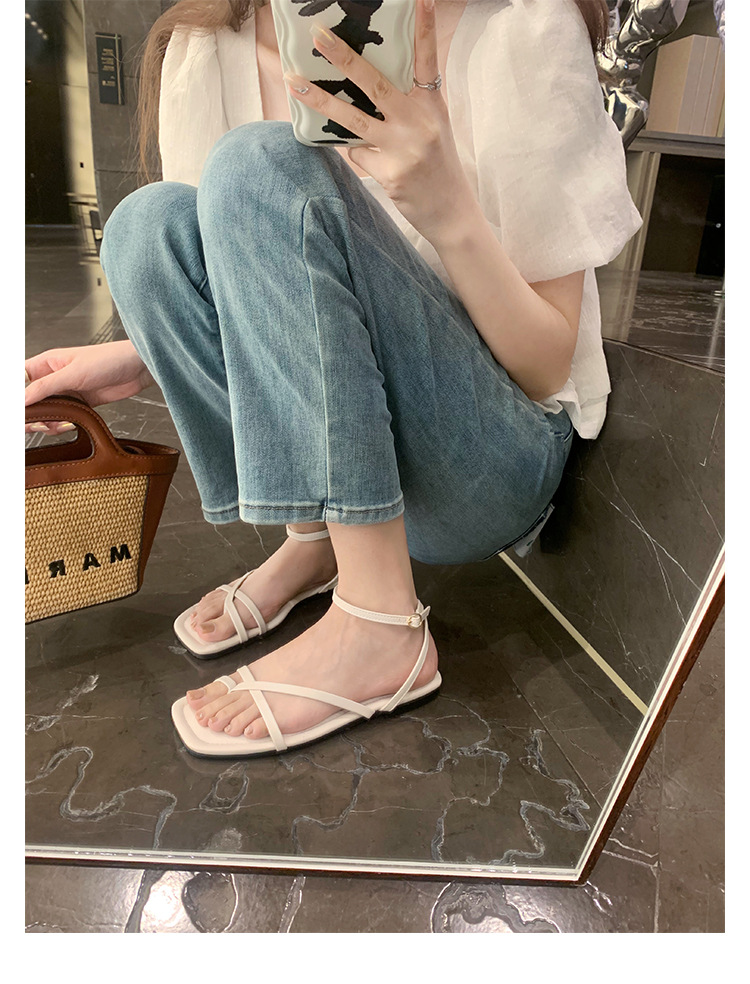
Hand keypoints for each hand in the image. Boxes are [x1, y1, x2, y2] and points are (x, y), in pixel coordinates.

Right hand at [25, 339, 153, 434]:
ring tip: (55, 426)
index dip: (16, 396)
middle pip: (30, 399)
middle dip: (30, 415)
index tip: (20, 411)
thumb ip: (46, 387)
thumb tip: (21, 399)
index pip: (19, 379)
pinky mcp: (82, 403)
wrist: (139, 368)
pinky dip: (62, 425)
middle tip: (36, 425)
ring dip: (48, 422)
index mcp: (47, 363)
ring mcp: (68, 391)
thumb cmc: (109, 359)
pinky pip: (64, 417)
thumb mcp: (74, 373)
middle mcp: (54, 377)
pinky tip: (69, 425)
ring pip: (47, 411)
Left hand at [284, 0, 475, 243]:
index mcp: (432, 104)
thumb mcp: (433, 127)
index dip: (424, 28)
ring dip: (319, 99)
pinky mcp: (389, 173)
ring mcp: (403, 148)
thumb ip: (408, 105)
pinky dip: (357, 152)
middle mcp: (418, 122)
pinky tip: (373, 160)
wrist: (451, 212)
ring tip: (294, 83)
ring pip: (352, 118)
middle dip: (343, 58)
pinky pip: (356, 153)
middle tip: (319, 36)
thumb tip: (365, 87)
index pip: (427, 59)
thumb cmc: (438, 166)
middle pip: (375, 84)